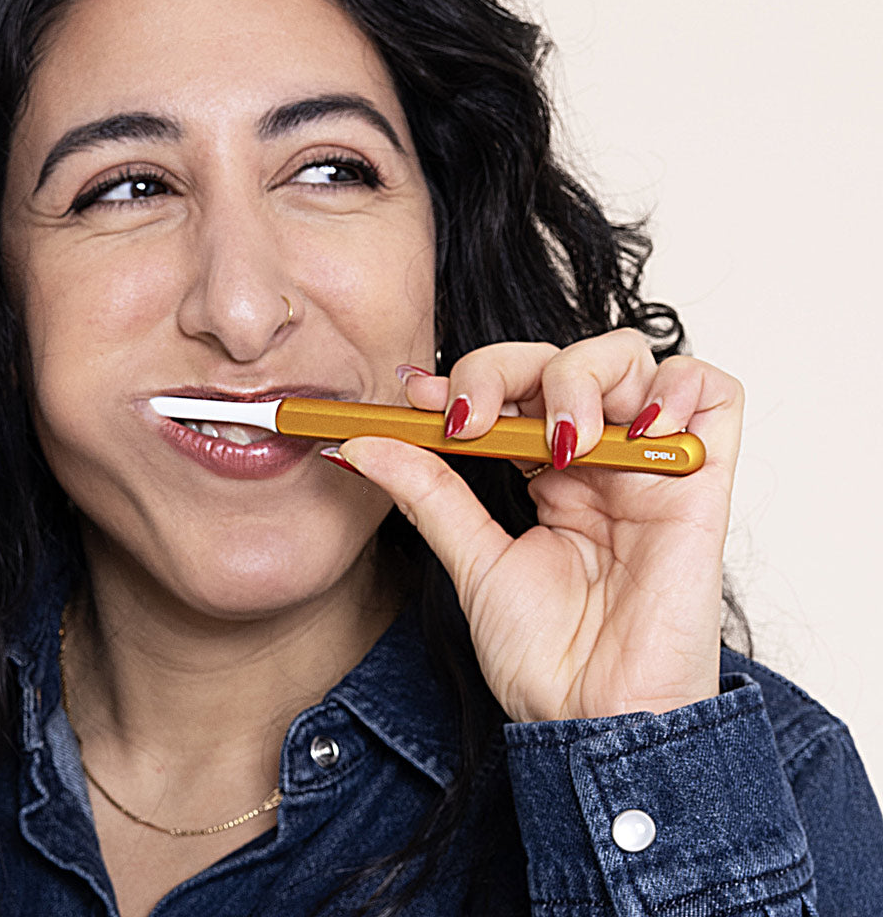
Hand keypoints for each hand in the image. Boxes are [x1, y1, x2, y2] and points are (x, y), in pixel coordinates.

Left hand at [339, 331, 743, 722]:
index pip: (515, 388)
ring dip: (584, 376)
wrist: (593, 720)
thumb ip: (427, 492)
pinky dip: (677, 387)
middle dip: (508, 369)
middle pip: (564, 359)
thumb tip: (363, 443)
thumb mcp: (472, 560)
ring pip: (633, 359)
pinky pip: (715, 396)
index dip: (469, 377)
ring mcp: (649, 466)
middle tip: (477, 420)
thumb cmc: (544, 658)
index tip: (418, 395)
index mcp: (550, 475)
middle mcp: (600, 462)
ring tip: (565, 440)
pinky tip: (634, 431)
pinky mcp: (702, 484)